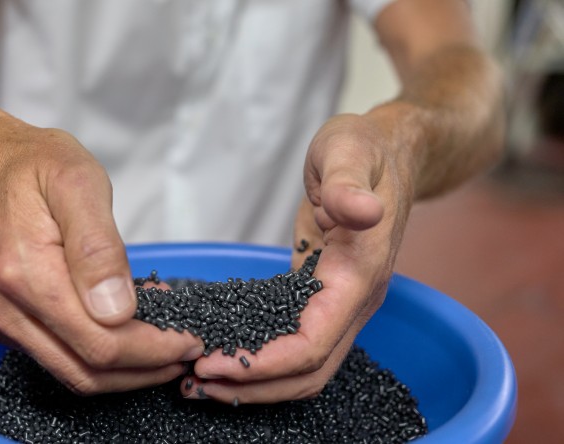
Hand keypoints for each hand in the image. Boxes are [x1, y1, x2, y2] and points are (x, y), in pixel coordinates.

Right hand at [0, 109, 202, 393]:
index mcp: (23, 273)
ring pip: (68, 372)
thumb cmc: (27, 163)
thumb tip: (117, 310)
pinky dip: (91, 354)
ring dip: (121, 370)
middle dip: (143, 368)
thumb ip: (98, 247)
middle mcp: (1, 307)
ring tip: (161, 348)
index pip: (100, 344)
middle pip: (85, 371)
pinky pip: (50, 355)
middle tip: (185, 350)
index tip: (190, 340)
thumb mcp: (77, 181)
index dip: (152, 351)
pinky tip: (121, 330)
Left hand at [181, 113, 414, 402]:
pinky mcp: (322, 295)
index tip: (211, 362)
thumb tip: (361, 210)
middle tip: (194, 383)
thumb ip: (348, 183)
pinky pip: (293, 340)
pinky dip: (260, 355)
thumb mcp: (349, 151)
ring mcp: (340, 302)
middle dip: (253, 385)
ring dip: (255, 381)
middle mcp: (353, 300)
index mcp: (359, 275)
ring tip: (201, 378)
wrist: (388, 152)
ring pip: (303, 366)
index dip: (263, 364)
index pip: (312, 345)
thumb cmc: (365, 149)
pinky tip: (223, 349)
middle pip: (307, 372)